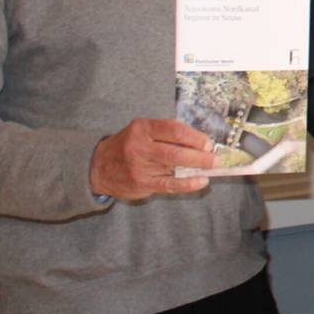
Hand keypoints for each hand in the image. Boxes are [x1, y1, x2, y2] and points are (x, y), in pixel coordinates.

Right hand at [88, 119, 215, 200]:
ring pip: (174, 168)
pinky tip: (201, 182)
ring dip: (197, 168)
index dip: (194, 136)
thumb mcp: (142, 132)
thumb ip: (166, 134)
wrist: (98, 167)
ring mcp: (140, 166)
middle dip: (199, 155)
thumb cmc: (128, 146)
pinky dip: (188, 184)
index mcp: (142, 128)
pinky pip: (169, 184)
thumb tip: (200, 142)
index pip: (173, 129)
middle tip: (215, 158)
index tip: (208, 142)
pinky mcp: (141, 183)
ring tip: (212, 168)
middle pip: (175, 150)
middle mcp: (140, 146)